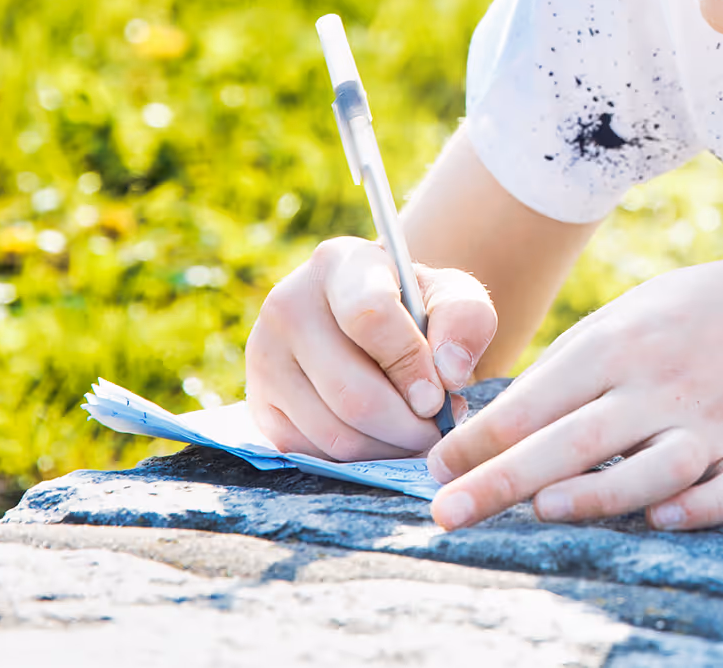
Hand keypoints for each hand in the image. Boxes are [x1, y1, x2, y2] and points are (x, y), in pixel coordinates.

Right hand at [245, 237, 497, 460]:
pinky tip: (383, 440)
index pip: (369, 317)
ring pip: (334, 432)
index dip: (410, 365)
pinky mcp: (258, 403)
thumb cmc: (416, 307)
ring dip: (388, 449)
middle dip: (407, 425)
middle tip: (437, 429)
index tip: (439, 396)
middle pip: (352, 393)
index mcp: (338, 264)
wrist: (371, 321)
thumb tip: (449, 373)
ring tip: (417, 433)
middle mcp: (287, 305)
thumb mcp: (451, 295)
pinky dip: (357, 459)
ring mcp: (263, 356)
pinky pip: (312, 453)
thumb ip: (465, 319)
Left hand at [425, 251, 722, 531]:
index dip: (481, 437)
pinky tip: (662, 517)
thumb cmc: (677, 321)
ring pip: (656, 464)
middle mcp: (661, 382)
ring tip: (545, 510)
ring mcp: (711, 419)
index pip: (538, 397)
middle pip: (580, 436)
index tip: (434, 471)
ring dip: (603, 488)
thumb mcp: (617, 320)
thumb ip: (560, 373)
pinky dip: (700, 506)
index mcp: (618, 345)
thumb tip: (484, 434)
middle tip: (448, 512)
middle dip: (507, 476)